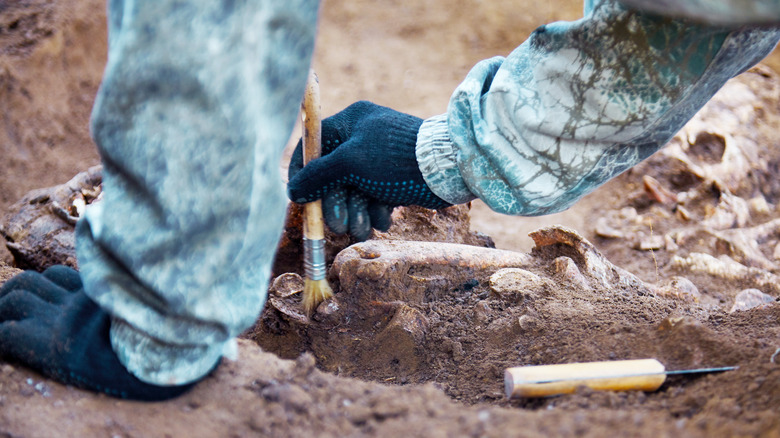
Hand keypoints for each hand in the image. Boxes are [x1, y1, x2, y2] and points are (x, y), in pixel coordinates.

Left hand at [0, 266, 198, 399]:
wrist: (161, 359)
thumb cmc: (181, 345)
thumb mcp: (188, 332)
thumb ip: (203, 336)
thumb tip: (233, 353)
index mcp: (104, 296)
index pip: (61, 277)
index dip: (51, 286)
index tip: (53, 299)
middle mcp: (78, 303)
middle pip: (31, 282)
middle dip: (20, 293)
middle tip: (17, 310)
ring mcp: (61, 321)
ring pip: (15, 296)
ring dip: (6, 307)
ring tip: (5, 320)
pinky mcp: (48, 343)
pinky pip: (7, 335)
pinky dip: (3, 337)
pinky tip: (6, 343)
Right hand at [287, 101, 449, 240]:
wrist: (446, 170)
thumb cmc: (395, 158)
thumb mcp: (350, 162)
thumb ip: (318, 175)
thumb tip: (293, 190)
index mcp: (350, 122)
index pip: (313, 146)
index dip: (302, 174)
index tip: (298, 199)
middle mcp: (362, 139)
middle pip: (333, 176)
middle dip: (336, 205)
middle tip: (338, 227)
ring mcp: (378, 160)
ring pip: (354, 192)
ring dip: (355, 214)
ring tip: (363, 230)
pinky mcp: (393, 178)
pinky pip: (374, 198)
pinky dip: (375, 212)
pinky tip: (384, 221)